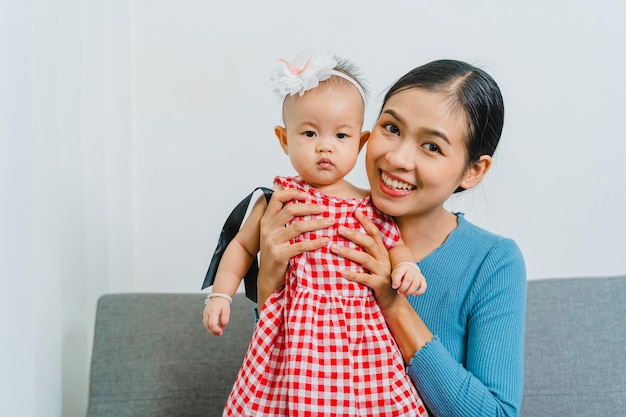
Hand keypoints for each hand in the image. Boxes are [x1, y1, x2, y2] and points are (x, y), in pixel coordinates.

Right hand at [203, 297, 230, 335]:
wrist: (218, 296)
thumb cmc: (223, 303)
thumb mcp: (227, 310)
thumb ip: (225, 319)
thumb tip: (222, 327)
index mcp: (212, 312)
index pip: (212, 324)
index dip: (216, 330)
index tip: (221, 332)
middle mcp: (207, 313)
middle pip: (207, 326)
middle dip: (213, 332)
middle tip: (220, 334)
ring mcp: (205, 314)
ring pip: (205, 326)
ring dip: (211, 331)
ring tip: (218, 333)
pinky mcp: (205, 315)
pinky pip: (206, 323)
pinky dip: (210, 327)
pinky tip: (215, 329)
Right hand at [257, 188, 331, 303]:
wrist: (268, 278)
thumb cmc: (276, 253)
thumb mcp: (275, 234)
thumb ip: (284, 220)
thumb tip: (303, 203)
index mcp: (266, 221)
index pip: (276, 198)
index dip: (292, 192)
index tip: (307, 195)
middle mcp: (267, 229)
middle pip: (290, 210)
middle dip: (310, 207)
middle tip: (325, 208)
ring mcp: (272, 242)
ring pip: (297, 226)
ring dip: (317, 223)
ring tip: (330, 222)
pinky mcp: (279, 255)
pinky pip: (301, 246)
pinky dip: (315, 242)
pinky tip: (325, 240)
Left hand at [331, 210, 399, 310]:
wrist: (392, 303)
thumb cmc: (379, 281)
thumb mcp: (375, 265)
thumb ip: (366, 253)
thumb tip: (347, 241)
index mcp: (382, 253)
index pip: (375, 233)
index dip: (366, 222)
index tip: (355, 211)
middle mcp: (384, 260)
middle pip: (369, 243)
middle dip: (354, 234)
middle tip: (338, 228)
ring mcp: (382, 272)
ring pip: (365, 259)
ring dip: (348, 252)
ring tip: (333, 247)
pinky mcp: (379, 285)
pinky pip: (365, 278)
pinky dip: (353, 274)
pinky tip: (341, 272)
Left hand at [392, 263, 426, 296]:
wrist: (409, 269)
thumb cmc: (401, 273)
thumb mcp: (395, 274)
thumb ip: (395, 279)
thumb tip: (396, 286)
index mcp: (404, 267)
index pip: (399, 273)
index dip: (396, 281)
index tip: (394, 287)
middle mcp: (412, 270)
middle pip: (408, 280)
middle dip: (403, 288)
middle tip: (399, 292)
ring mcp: (418, 275)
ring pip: (415, 284)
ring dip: (409, 292)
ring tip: (404, 295)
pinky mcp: (423, 280)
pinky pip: (423, 287)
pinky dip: (419, 292)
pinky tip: (414, 294)